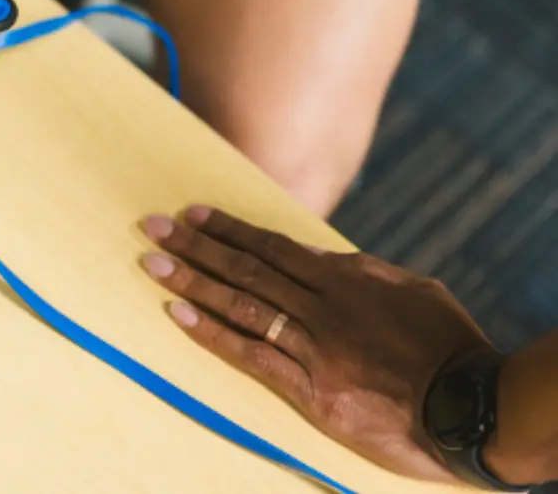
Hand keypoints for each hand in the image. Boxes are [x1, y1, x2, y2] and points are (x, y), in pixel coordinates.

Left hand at [139, 206, 490, 480]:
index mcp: (347, 279)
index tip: (192, 214)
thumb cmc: (449, 348)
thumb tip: (325, 257)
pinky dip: (211, 332)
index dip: (228, 229)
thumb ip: (363, 273)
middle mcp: (323, 307)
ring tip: (152, 263)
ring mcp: (315, 348)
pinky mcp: (313, 391)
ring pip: (242, 305)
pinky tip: (179, 313)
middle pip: (247, 269)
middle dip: (195, 246)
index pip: (273, 246)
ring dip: (193, 281)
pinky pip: (252, 355)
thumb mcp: (412, 292)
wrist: (470, 408)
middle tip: (152, 228)